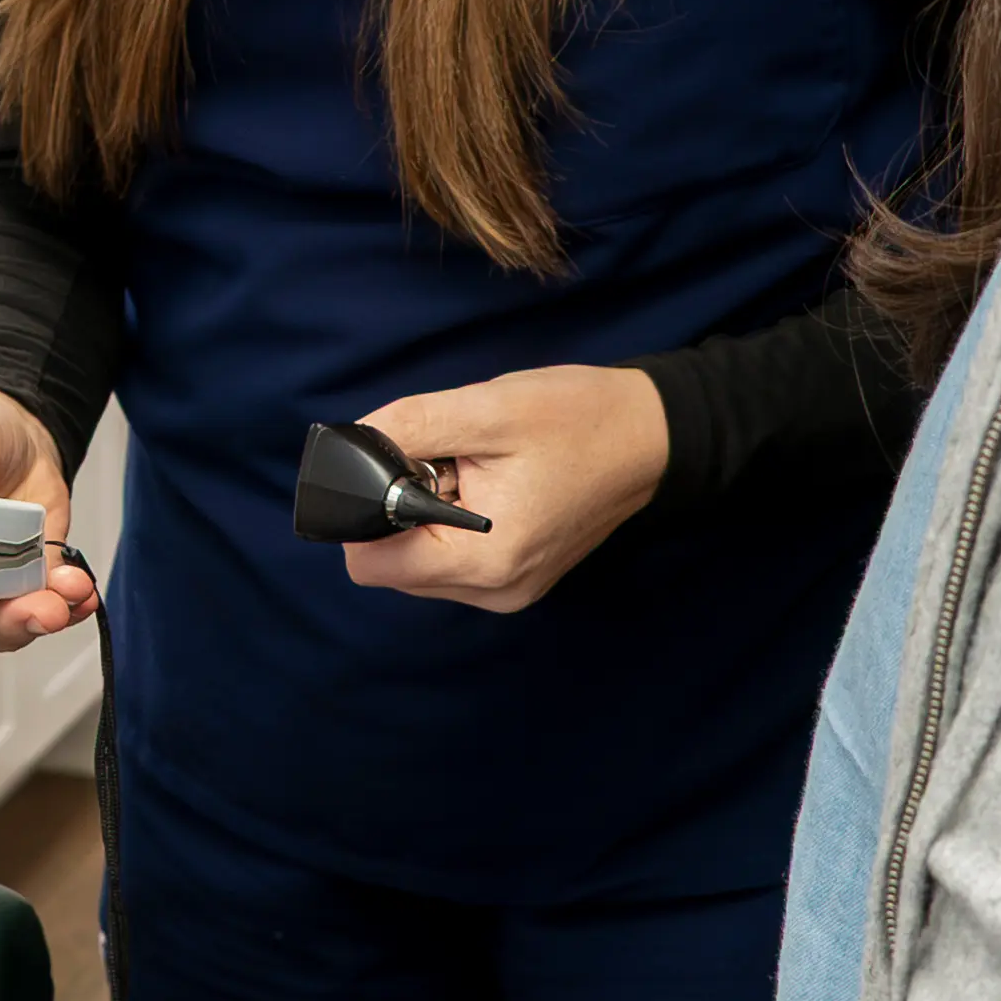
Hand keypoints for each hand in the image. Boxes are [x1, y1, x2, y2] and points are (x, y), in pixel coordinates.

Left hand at [339, 364, 669, 613]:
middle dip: (405, 507)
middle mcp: (494, 592)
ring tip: (480, 469)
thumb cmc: (577, 418)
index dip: (367, 508)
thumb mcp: (488, 408)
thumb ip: (409, 426)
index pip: (370, 562)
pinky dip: (455, 523)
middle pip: (393, 563)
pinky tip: (492, 485)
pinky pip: (453, 559)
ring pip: (420, 562)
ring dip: (430, 514)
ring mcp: (509, 591)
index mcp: (484, 561)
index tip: (407, 466)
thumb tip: (348, 446)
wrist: (652, 436)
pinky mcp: (519, 577)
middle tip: (457, 460)